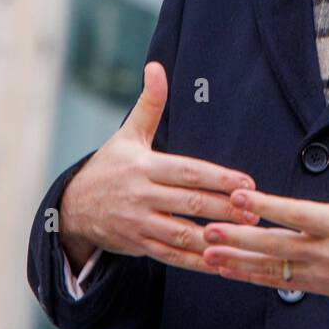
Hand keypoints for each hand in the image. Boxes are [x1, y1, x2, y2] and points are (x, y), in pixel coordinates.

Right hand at [58, 61, 259, 272]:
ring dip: (216, 237)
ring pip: (182, 233)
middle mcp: (141, 195)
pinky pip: (172, 257)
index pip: (187, 171)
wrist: (73, 208)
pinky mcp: (139, 246)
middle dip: (224, 208)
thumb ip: (149, 104)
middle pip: (189, 203)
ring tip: (246, 237)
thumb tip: (156, 66)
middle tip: (256, 211)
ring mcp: (139, 223)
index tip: (247, 183)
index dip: (218, 178)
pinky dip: (197, 262)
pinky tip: (222, 262)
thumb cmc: (110, 166)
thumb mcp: (128, 134)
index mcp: (143, 166)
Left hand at [201, 117, 328, 310]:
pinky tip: (226, 269)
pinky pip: (277, 281)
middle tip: (210, 229)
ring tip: (208, 252)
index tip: (240, 196)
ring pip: (272, 267)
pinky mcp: (315, 286)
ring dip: (238, 260)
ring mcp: (319, 272)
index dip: (268, 205)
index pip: (297, 213)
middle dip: (241, 237)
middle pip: (277, 244)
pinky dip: (250, 276)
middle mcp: (326, 250)